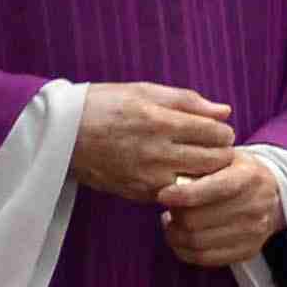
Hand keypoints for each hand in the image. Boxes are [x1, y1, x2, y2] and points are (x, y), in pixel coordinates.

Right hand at [70, 82, 236, 200]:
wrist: (62, 133)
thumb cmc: (105, 105)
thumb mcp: (145, 91)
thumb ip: (188, 101)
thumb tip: (224, 111)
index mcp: (160, 121)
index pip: (216, 133)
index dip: (223, 132)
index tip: (217, 131)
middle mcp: (157, 152)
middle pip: (214, 160)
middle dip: (221, 153)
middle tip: (213, 148)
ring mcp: (148, 177)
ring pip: (200, 182)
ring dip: (206, 174)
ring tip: (199, 163)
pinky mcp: (139, 194)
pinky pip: (177, 196)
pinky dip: (186, 187)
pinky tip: (178, 175)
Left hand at [156, 151, 286, 273]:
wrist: (272, 192)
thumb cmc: (236, 171)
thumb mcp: (223, 156)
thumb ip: (200, 166)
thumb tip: (171, 185)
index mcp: (250, 176)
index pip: (214, 189)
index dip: (184, 195)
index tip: (163, 195)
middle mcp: (257, 206)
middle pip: (197, 219)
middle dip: (175, 214)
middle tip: (169, 206)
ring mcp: (254, 232)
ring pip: (196, 241)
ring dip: (175, 233)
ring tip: (172, 221)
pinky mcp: (247, 251)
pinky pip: (204, 258)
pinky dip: (183, 250)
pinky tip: (180, 236)